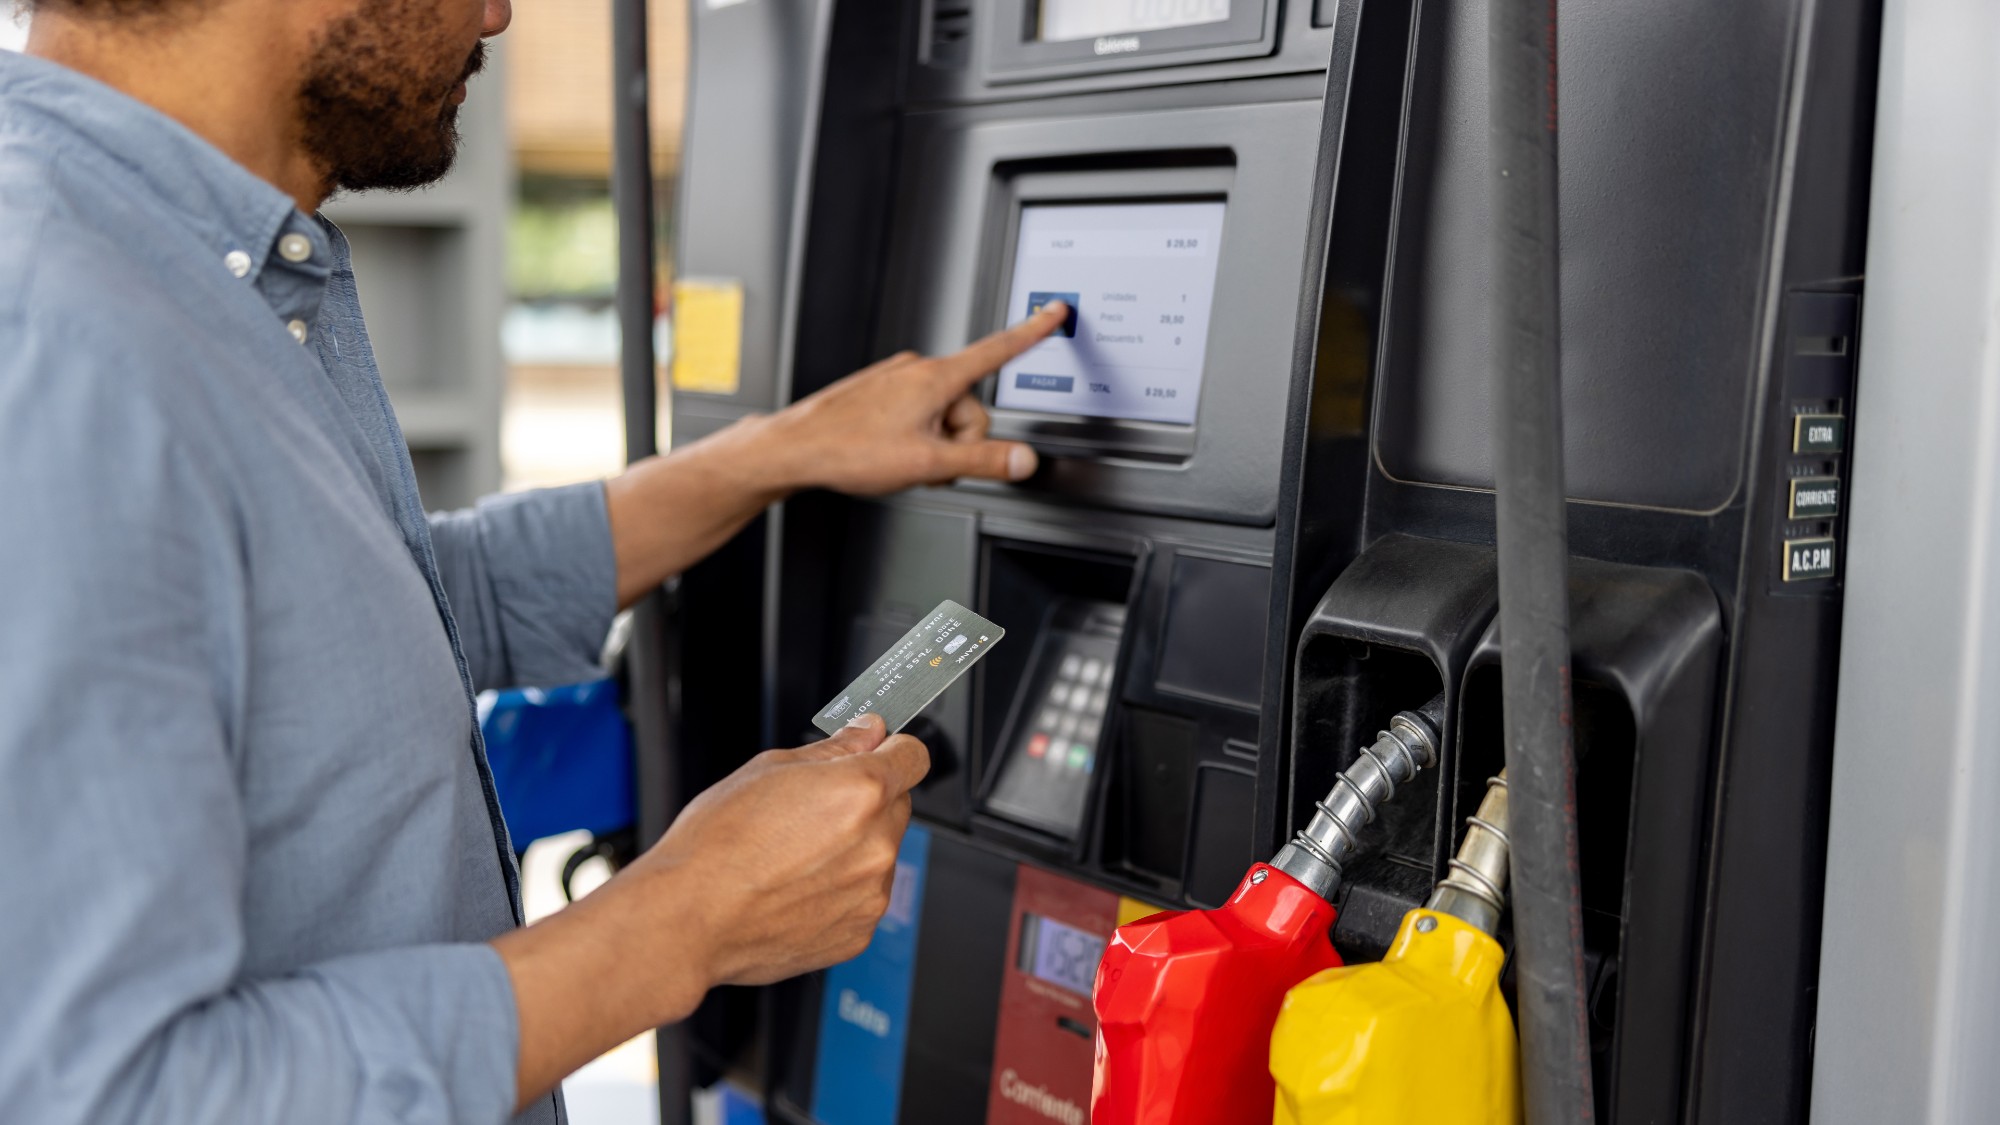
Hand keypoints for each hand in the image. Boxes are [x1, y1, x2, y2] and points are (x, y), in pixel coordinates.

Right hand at [494, 714, 929, 1107]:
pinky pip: (864, 898)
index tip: (879, 755)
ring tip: (795, 856)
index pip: (914, 756)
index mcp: (860, 792)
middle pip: (897, 806)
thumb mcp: (767, 770)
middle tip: (813, 812)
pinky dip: (842, 891)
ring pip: (881, 855)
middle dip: (867, 802)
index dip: (893, 751)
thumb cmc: (715, 846)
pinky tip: (797, 888)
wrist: (688, 917)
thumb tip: (866, 733)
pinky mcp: (859, 933)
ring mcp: (871, 894)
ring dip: (855, 849)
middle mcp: (876, 844)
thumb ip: (832, 750)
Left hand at [763, 301, 1069, 494]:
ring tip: (901, 460)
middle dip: (958, 441)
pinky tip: (886, 453)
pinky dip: (913, 437)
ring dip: (933, 444)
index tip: (1054, 311)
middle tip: (929, 462)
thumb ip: (983, 460)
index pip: (998, 350)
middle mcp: (916, 370)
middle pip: (969, 407)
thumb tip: (1022, 459)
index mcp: (934, 378)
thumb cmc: (848, 449)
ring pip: (941, 415)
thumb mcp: (927, 463)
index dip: (1032, 332)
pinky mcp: (879, 392)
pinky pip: (916, 414)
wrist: (794, 449)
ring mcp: (895, 380)